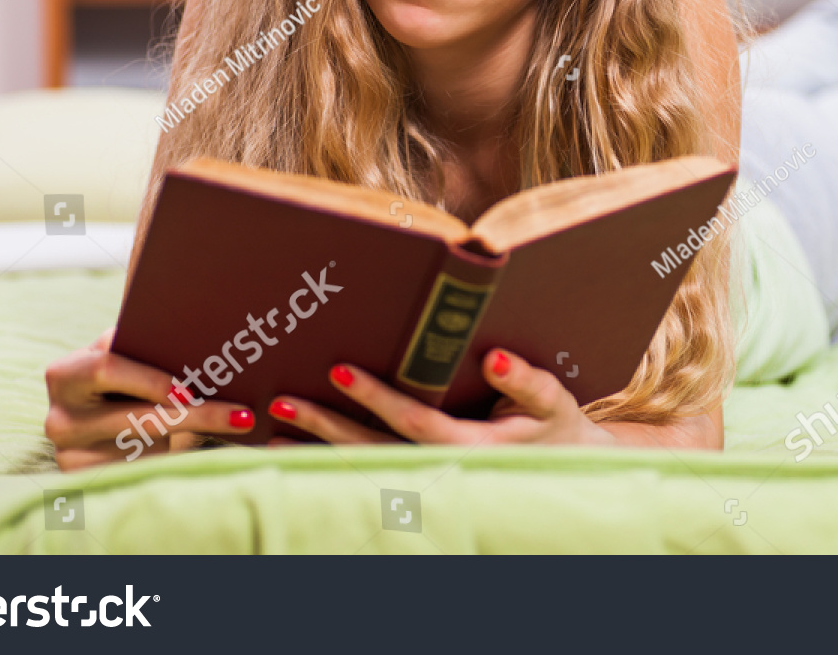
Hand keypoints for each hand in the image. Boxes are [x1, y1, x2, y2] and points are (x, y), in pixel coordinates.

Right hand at [43, 326, 257, 470]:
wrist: (98, 417)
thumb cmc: (123, 375)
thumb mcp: (126, 353)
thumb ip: (145, 340)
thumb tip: (195, 322)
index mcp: (65, 374)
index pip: (108, 369)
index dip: (151, 379)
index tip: (193, 390)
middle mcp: (59, 419)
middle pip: (137, 417)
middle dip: (196, 415)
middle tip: (242, 416)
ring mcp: (71, 456)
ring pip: (147, 447)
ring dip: (192, 436)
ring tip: (233, 422)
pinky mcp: (90, 483)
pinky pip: (143, 470)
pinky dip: (174, 456)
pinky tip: (197, 446)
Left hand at [264, 349, 617, 446]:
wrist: (566, 469)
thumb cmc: (557, 428)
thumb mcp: (553, 402)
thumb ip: (526, 382)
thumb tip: (494, 360)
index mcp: (472, 443)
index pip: (414, 422)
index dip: (375, 398)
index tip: (338, 370)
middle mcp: (443, 465)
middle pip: (374, 449)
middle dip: (326, 427)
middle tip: (282, 402)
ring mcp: (429, 475)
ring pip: (363, 467)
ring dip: (317, 451)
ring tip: (272, 433)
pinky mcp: (421, 477)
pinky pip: (368, 472)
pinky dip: (329, 463)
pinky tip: (295, 449)